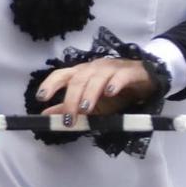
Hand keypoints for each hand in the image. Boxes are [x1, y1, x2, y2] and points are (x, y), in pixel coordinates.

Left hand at [34, 58, 156, 120]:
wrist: (144, 81)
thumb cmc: (114, 92)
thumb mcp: (91, 104)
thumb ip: (69, 108)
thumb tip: (46, 115)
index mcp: (81, 73)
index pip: (62, 75)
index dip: (50, 84)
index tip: (40, 98)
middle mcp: (93, 68)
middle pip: (78, 79)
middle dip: (71, 99)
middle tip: (69, 118)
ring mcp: (112, 68)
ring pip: (97, 78)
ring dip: (89, 94)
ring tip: (85, 109)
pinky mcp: (130, 72)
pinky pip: (121, 76)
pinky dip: (115, 83)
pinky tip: (110, 93)